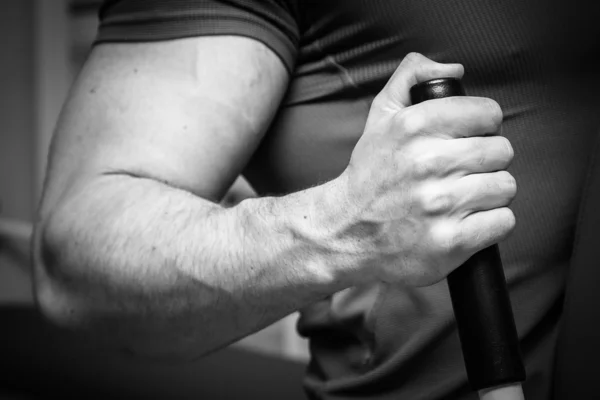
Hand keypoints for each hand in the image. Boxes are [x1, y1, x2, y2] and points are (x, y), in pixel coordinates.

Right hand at [337, 52, 515, 286]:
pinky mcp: (451, 241)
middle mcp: (428, 162)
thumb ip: (411, 77)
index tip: (466, 140)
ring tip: (460, 199)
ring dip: (488, 194)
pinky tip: (464, 222)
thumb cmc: (370, 175)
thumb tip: (455, 70)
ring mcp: (440, 204)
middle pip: (502, 150)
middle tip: (460, 174)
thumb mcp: (380, 116)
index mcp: (414, 125)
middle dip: (485, 162)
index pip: (489, 113)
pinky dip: (489, 224)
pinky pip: (503, 221)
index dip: (481, 126)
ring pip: (505, 186)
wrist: (344, 233)